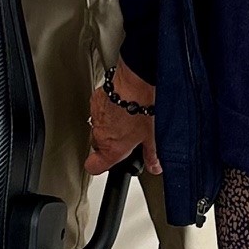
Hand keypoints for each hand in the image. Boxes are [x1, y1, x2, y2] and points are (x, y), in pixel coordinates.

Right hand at [86, 61, 160, 176]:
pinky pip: (99, 109)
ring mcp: (95, 116)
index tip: (108, 164)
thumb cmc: (142, 109)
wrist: (135, 82)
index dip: (99, 166)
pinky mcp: (95, 99)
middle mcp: (99, 134)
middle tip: (127, 136)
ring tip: (127, 117)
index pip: (93, 166)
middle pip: (98, 145)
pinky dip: (109, 108)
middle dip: (111, 141)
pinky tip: (123, 103)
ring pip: (99, 126)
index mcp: (111, 148)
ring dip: (110, 124)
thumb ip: (151, 155)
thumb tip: (154, 166)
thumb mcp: (152, 136)